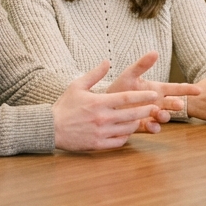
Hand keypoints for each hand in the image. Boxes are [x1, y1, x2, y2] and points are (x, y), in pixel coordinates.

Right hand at [53, 61, 173, 150]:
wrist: (50, 128)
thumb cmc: (64, 106)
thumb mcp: (77, 85)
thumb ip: (94, 74)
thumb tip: (107, 61)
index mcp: (99, 102)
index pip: (127, 98)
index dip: (143, 96)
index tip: (154, 94)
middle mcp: (102, 118)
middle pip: (132, 114)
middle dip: (146, 110)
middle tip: (155, 107)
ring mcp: (101, 132)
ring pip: (127, 129)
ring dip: (137, 123)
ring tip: (141, 118)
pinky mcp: (98, 144)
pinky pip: (119, 142)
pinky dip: (126, 136)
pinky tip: (127, 131)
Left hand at [107, 52, 194, 123]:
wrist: (104, 104)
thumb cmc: (119, 87)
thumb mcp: (130, 75)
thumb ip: (142, 65)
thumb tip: (155, 52)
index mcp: (157, 89)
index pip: (176, 88)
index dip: (188, 89)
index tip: (199, 89)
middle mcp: (157, 103)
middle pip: (173, 104)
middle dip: (177, 104)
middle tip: (178, 104)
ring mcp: (151, 115)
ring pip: (164, 117)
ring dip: (165, 116)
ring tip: (160, 113)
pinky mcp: (142, 125)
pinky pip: (152, 128)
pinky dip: (154, 127)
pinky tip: (151, 125)